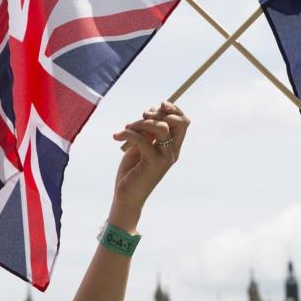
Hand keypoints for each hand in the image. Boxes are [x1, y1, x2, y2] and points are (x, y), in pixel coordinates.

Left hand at [108, 101, 189, 231]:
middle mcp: (173, 152)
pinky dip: (128, 133)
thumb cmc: (132, 171)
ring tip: (126, 128)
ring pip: (161, 127)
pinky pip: (142, 139)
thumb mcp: (141, 145)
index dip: (175, 109)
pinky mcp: (154, 163)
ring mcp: (165, 158)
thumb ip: (147, 131)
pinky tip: (117, 137)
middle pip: (178, 122)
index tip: (160, 104)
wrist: (126, 196)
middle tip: (143, 114)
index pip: (183, 122)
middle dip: (159, 112)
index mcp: (172, 147)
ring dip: (141, 122)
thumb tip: (149, 112)